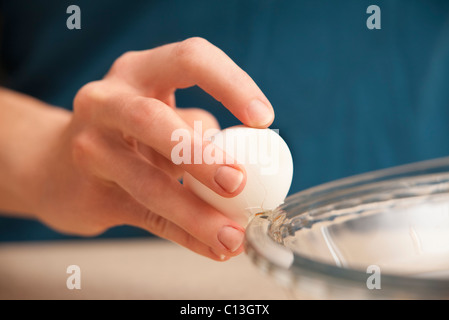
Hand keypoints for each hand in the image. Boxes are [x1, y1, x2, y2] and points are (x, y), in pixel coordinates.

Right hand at [21, 38, 273, 259]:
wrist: (55, 164)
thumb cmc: (125, 135)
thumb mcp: (159, 117)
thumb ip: (198, 131)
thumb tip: (251, 163)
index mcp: (138, 72)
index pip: (190, 59)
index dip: (231, 84)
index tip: (264, 120)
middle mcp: (107, 100)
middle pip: (153, 119)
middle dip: (199, 154)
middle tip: (238, 183)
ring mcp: (91, 147)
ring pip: (146, 182)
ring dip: (195, 212)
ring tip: (231, 236)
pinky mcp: (91, 193)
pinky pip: (145, 216)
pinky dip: (184, 234)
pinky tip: (213, 246)